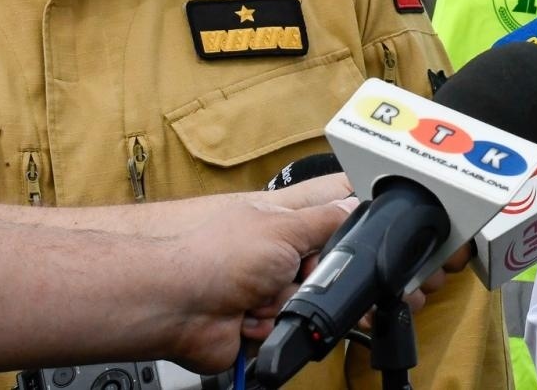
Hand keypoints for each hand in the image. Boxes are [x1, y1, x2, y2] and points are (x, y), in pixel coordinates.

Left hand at [165, 176, 356, 369]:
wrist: (181, 306)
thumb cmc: (217, 257)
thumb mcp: (284, 227)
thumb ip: (325, 219)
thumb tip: (355, 205)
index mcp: (280, 225)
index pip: (325, 230)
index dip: (332, 242)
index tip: (330, 248)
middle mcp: (274, 257)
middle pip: (321, 273)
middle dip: (306, 279)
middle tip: (286, 272)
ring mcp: (264, 291)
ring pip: (305, 305)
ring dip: (283, 305)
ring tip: (256, 296)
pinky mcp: (257, 323)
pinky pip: (285, 330)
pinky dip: (268, 326)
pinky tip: (246, 315)